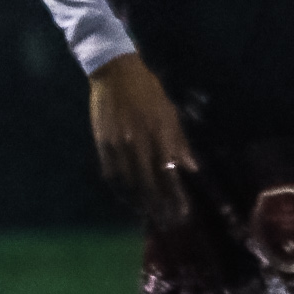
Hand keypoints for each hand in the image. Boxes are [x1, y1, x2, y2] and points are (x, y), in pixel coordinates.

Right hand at [88, 53, 197, 225]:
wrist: (115, 72)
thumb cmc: (148, 90)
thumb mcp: (169, 112)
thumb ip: (179, 141)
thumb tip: (190, 167)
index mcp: (159, 135)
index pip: (168, 174)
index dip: (175, 196)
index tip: (182, 213)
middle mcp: (139, 143)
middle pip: (148, 183)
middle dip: (157, 205)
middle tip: (165, 221)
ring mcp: (118, 144)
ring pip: (128, 181)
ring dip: (138, 200)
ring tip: (146, 213)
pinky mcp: (102, 141)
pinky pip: (110, 170)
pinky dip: (118, 186)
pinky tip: (125, 195)